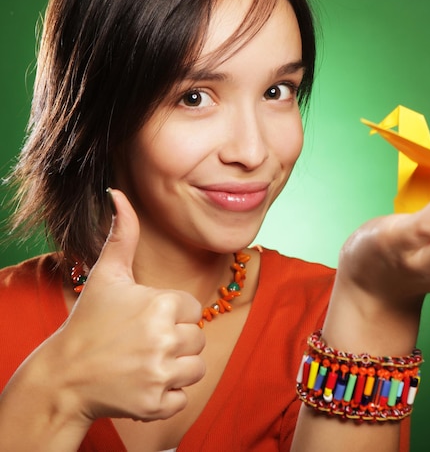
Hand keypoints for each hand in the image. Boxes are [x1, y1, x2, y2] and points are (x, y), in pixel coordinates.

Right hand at [53, 189, 205, 422]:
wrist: (64, 376)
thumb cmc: (90, 322)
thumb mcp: (107, 274)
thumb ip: (122, 234)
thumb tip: (117, 193)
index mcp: (160, 304)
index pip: (192, 310)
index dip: (170, 314)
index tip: (143, 320)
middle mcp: (164, 339)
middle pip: (196, 338)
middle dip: (174, 341)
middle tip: (141, 343)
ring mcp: (160, 374)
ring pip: (196, 368)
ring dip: (175, 368)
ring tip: (143, 362)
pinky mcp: (156, 405)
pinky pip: (183, 397)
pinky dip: (166, 395)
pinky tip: (141, 383)